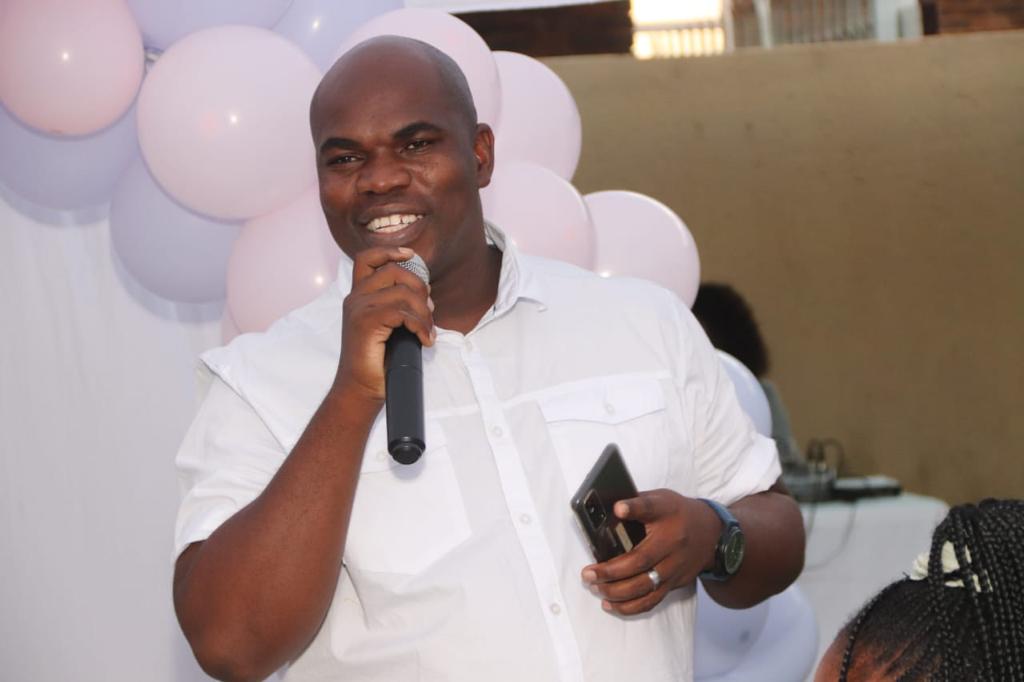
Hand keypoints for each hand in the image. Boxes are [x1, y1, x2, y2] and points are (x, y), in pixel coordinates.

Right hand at [335, 246, 434, 402]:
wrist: (360, 389)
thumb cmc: (377, 361)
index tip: (410, 255)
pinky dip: (420, 325)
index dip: (390, 251)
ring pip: (403, 294)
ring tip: (427, 331)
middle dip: (419, 287)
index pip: (368, 259)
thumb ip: (399, 306)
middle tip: (429, 311)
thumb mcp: (389, 326)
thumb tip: (426, 292)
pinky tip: (424, 339)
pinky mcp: (366, 323)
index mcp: (358, 296)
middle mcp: (355, 298)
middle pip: (393, 271)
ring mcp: (359, 309)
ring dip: (424, 313)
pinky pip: (402, 313)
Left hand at [581, 489, 720, 615]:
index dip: (633, 508)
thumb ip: (638, 503)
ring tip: (595, 589)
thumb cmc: (679, 513)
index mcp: (668, 516)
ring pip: (645, 587)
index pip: (650, 509)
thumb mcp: (662, 499)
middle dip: (611, 571)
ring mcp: (675, 568)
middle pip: (641, 561)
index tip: (618, 508)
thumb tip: (612, 508)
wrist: (713, 534)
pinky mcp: (675, 583)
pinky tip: (611, 605)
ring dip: (617, 592)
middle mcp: (672, 545)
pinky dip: (630, 607)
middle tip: (588, 574)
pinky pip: (652, 600)